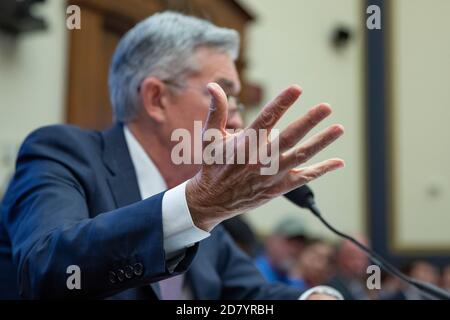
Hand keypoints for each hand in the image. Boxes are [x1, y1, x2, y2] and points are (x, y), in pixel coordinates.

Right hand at [186, 83, 344, 230]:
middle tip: (326, 107)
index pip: (266, 118)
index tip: (296, 89)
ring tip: (338, 129)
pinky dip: (321, 170)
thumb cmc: (212, 164)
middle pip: (289, 137)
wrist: (212, 200)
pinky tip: (338, 162)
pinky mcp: (278, 188)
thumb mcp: (210, 137)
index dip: (282, 102)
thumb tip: (212, 86)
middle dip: (309, 121)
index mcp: (245, 144)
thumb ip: (216, 110)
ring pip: (301, 156)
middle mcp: (261, 159)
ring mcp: (271, 175)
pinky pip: (303, 179)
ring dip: (321, 142)